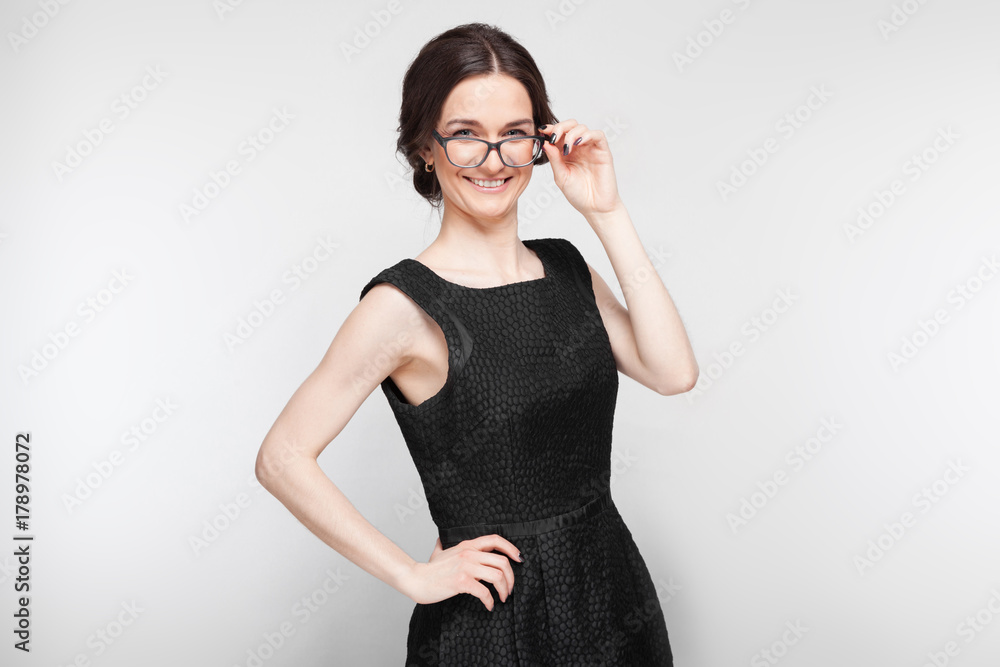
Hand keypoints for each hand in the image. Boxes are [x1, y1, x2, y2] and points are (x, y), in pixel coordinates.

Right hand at [404, 535, 520, 610]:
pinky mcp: (462, 582)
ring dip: (504, 590)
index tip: (519, 559)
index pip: (496, 539)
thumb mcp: (440, 551)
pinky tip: (489, 605)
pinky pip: (485, 591)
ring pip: (498, 576)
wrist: (416, 579)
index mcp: (467, 545)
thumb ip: (445, 545)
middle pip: (502, 561)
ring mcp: (466, 567)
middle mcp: (469, 553)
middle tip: (509, 589)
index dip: (511, 548)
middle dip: (511, 578)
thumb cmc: (429, 569)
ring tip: (502, 598)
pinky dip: (490, 601)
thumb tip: (442, 541)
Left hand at [539, 119, 622, 217]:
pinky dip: (587, 135)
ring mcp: (591, 148)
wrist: (594, 207)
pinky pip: (598, 135)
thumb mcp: (561, 176)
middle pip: (571, 125)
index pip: (559, 134)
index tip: (541, 130)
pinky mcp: (603, 151)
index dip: (550, 129)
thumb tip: (545, 143)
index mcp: (567, 152)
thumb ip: (554, 159)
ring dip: (571, 134)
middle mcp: (579, 148)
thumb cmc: (578, 194)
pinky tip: (578, 143)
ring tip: (566, 149)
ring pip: (582, 128)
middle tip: (554, 137)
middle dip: (560, 127)